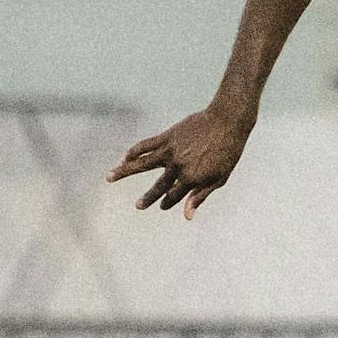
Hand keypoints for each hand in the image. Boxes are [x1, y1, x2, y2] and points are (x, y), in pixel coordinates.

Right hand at [106, 104, 252, 217]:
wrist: (227, 120)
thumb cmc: (228, 151)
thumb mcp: (220, 177)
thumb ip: (201, 195)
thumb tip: (187, 216)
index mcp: (192, 179)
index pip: (175, 196)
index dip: (168, 202)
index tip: (163, 205)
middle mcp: (178, 167)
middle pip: (158, 186)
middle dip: (148, 198)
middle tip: (139, 206)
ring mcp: (170, 151)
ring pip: (141, 164)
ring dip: (124, 172)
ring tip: (109, 178)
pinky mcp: (167, 136)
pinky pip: (145, 145)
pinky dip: (133, 151)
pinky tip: (124, 157)